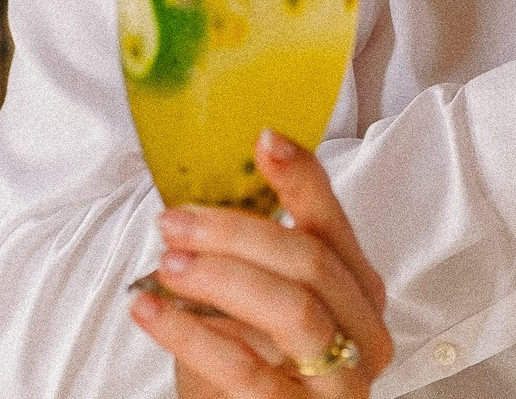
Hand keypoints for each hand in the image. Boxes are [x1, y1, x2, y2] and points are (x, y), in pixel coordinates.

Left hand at [131, 130, 392, 397]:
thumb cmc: (252, 377)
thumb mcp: (252, 314)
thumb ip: (245, 264)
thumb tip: (199, 209)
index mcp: (359, 295)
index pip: (335, 227)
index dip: (303, 180)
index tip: (265, 140)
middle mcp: (364, 336)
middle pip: (313, 263)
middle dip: (238, 232)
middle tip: (176, 221)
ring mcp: (340, 383)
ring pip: (293, 309)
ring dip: (222, 276)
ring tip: (166, 264)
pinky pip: (246, 368)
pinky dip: (192, 334)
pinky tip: (152, 314)